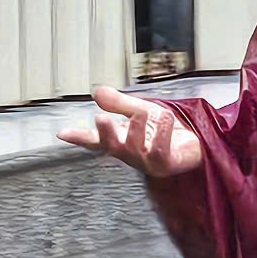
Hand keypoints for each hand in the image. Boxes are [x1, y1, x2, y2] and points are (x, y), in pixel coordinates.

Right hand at [58, 84, 202, 177]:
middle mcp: (129, 153)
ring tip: (143, 112)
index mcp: (119, 139)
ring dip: (137, 128)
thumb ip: (119, 103)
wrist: (193, 143)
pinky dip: (163, 131)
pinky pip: (160, 150)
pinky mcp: (164, 165)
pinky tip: (166, 117)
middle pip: (111, 146)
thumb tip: (97, 92)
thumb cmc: (163, 131)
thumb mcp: (139, 110)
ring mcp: (146, 162)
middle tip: (100, 118)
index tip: (63, 133)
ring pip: (134, 148)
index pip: (95, 139)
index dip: (78, 137)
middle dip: (105, 133)